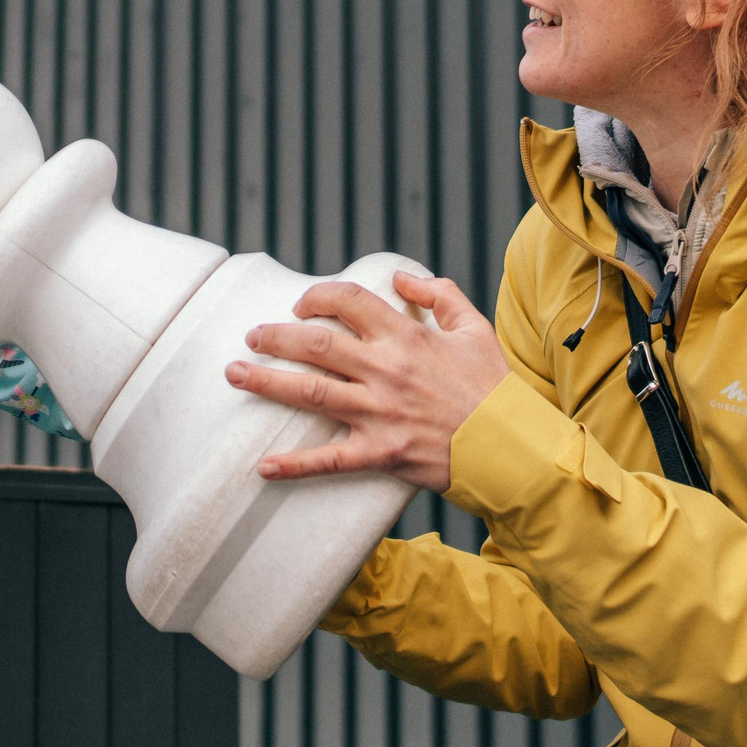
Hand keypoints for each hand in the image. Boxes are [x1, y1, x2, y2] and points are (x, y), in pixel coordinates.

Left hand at [227, 273, 509, 491]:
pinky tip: (263, 467)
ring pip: (310, 391)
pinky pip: (330, 459)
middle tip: (251, 337)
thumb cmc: (494, 387)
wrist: (511, 444)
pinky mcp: (381, 452)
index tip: (300, 304)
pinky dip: (295, 465)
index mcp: (406, 338)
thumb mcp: (475, 328)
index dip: (317, 296)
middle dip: (276, 336)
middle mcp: (386, 370)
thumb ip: (441, 295)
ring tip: (235, 374)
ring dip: (267, 382)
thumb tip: (403, 278)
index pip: (349, 301)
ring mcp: (380, 412)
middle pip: (316, 343)